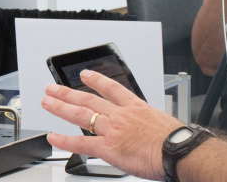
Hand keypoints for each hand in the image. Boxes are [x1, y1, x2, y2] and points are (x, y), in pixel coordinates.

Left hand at [41, 69, 182, 179]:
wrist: (179, 151)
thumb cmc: (176, 141)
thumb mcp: (162, 122)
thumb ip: (148, 123)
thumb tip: (147, 131)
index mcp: (135, 107)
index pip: (111, 88)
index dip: (96, 80)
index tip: (85, 75)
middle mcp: (120, 115)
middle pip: (88, 99)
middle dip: (68, 92)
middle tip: (53, 87)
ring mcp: (112, 129)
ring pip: (81, 115)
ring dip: (61, 107)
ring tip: (47, 101)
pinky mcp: (108, 147)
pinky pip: (81, 143)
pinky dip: (64, 140)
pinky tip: (53, 136)